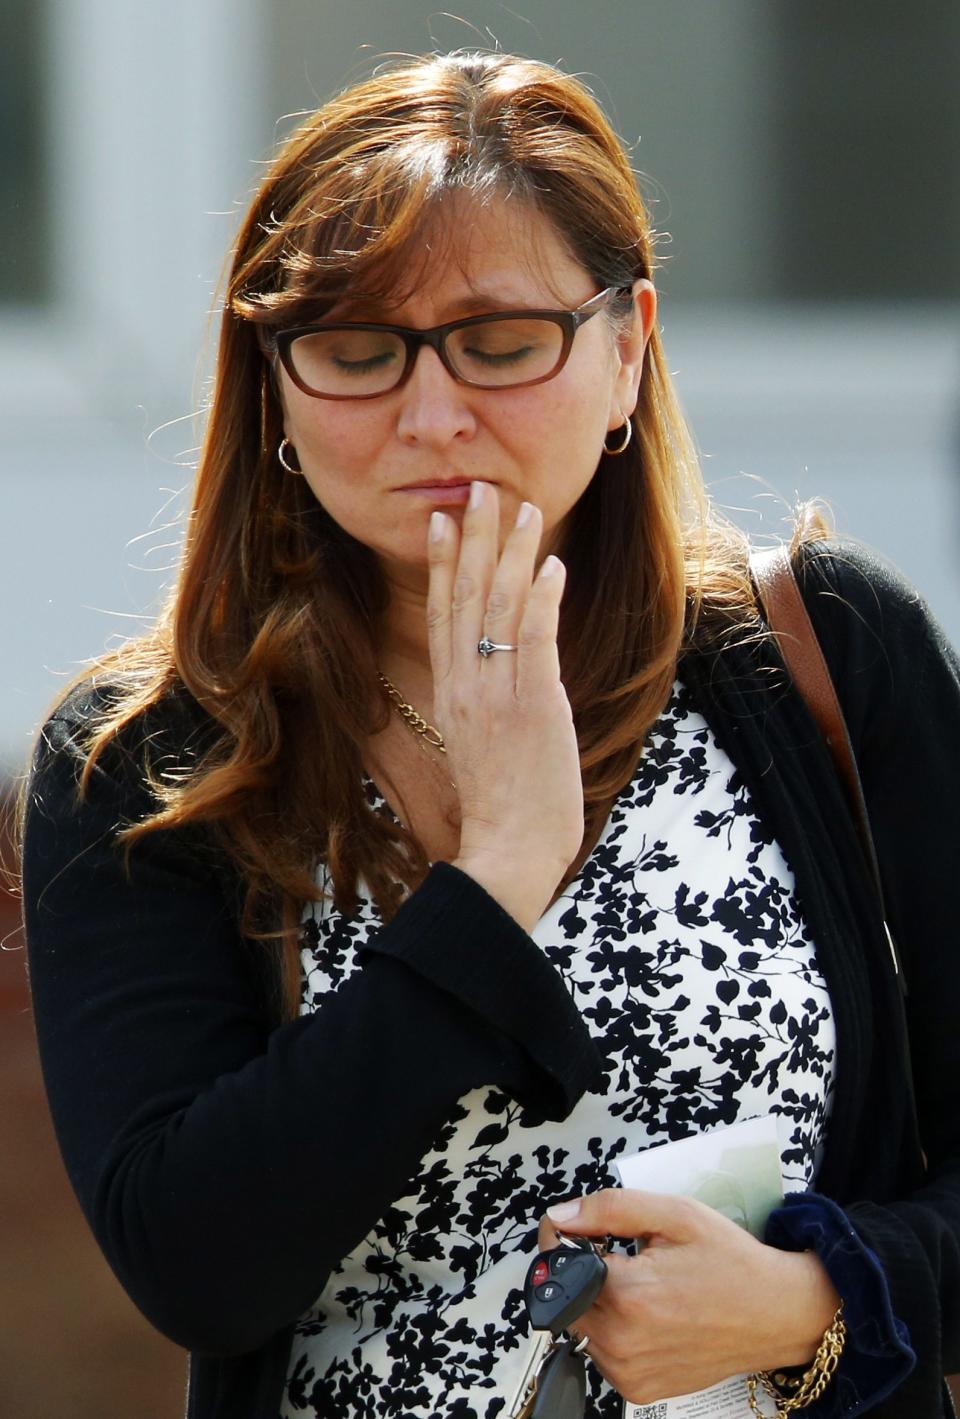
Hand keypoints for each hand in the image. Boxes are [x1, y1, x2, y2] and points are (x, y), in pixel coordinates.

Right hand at [427, 481, 583, 929]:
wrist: (506, 852)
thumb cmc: (501, 810)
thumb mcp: (480, 748)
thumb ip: (485, 705)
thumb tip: (504, 678)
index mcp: (452, 695)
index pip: (443, 614)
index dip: (446, 564)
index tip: (446, 521)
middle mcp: (468, 686)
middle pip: (468, 597)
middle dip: (477, 539)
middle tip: (482, 490)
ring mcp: (499, 694)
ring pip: (501, 608)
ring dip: (515, 554)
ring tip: (523, 509)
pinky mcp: (535, 706)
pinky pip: (536, 640)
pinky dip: (544, 599)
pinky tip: (553, 565)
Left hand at [538, 1188, 841, 1406]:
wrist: (776, 1314)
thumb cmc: (732, 1263)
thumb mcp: (674, 1215)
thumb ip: (610, 1209)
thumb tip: (560, 1217)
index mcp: (629, 1295)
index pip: (559, 1263)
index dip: (564, 1239)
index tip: (581, 1231)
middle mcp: (623, 1341)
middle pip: (565, 1297)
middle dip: (582, 1272)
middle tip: (625, 1259)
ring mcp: (629, 1372)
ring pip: (581, 1326)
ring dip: (597, 1303)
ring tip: (644, 1288)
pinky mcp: (638, 1389)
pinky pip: (602, 1353)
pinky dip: (615, 1331)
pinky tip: (649, 1315)